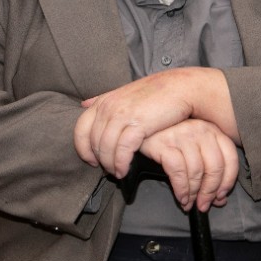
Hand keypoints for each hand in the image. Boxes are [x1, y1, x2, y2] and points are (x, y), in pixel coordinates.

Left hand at [73, 67, 235, 178]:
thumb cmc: (154, 93)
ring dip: (110, 165)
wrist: (180, 88)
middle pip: (93, 142)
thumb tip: (84, 104)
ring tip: (118, 173)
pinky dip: (120, 164)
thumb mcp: (124, 93)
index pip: (80, 128)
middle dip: (99, 160)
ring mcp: (122, 115)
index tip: (91, 160)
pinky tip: (124, 170)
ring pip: (106, 149)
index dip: (82, 148)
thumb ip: (104, 99)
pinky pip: (122, 151)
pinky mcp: (137, 124)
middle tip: (107, 170)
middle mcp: (109, 107)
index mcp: (104, 101)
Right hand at [141, 119, 237, 212]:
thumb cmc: (172, 140)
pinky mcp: (165, 143)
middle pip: (215, 166)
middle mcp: (200, 129)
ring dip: (194, 193)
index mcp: (212, 130)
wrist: (143, 128)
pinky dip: (181, 189)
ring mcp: (182, 135)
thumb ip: (209, 169)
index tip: (220, 197)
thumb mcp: (195, 148)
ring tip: (189, 203)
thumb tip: (219, 199)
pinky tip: (181, 197)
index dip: (228, 181)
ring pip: (196, 171)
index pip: (230, 157)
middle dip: (210, 191)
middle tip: (204, 205)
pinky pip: (178, 171)